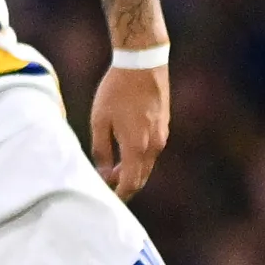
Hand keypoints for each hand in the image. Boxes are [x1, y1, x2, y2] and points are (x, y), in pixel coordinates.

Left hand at [88, 63, 168, 197]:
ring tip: (111, 172)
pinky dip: (139, 159)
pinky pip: (152, 151)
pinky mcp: (164, 126)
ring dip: (132, 172)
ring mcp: (162, 135)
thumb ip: (101, 150)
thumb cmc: (116, 91)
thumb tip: (103, 172)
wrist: (143, 64)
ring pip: (147, 164)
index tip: (108, 199)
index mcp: (137, 146)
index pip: (130, 182)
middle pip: (141, 177)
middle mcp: (154, 145)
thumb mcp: (100, 120)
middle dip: (125, 186)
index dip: (120, 194)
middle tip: (106, 188)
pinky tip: (125, 154)